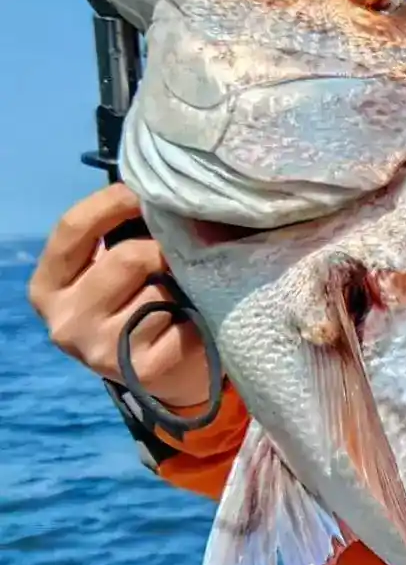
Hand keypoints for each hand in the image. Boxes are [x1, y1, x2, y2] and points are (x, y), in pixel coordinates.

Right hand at [27, 186, 210, 409]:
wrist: (168, 375)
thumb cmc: (139, 305)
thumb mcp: (112, 270)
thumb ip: (117, 236)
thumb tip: (154, 191)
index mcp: (48, 287)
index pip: (73, 228)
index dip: (112, 201)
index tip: (146, 189)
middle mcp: (66, 321)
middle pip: (127, 258)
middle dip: (162, 248)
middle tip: (186, 249)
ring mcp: (102, 350)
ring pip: (159, 290)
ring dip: (182, 284)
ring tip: (187, 292)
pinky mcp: (142, 369)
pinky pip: (183, 321)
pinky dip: (198, 314)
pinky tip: (196, 320)